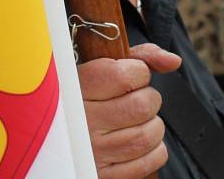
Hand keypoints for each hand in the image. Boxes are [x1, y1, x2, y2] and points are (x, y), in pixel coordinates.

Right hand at [79, 44, 180, 177]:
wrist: (50, 132)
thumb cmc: (81, 94)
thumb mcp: (98, 66)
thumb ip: (138, 56)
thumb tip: (172, 61)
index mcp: (75, 87)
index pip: (126, 75)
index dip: (138, 72)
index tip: (129, 75)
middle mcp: (82, 121)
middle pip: (143, 105)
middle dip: (147, 98)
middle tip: (133, 97)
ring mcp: (93, 151)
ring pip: (150, 134)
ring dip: (151, 124)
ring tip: (133, 119)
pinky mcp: (104, 174)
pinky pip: (151, 160)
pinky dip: (152, 149)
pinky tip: (134, 139)